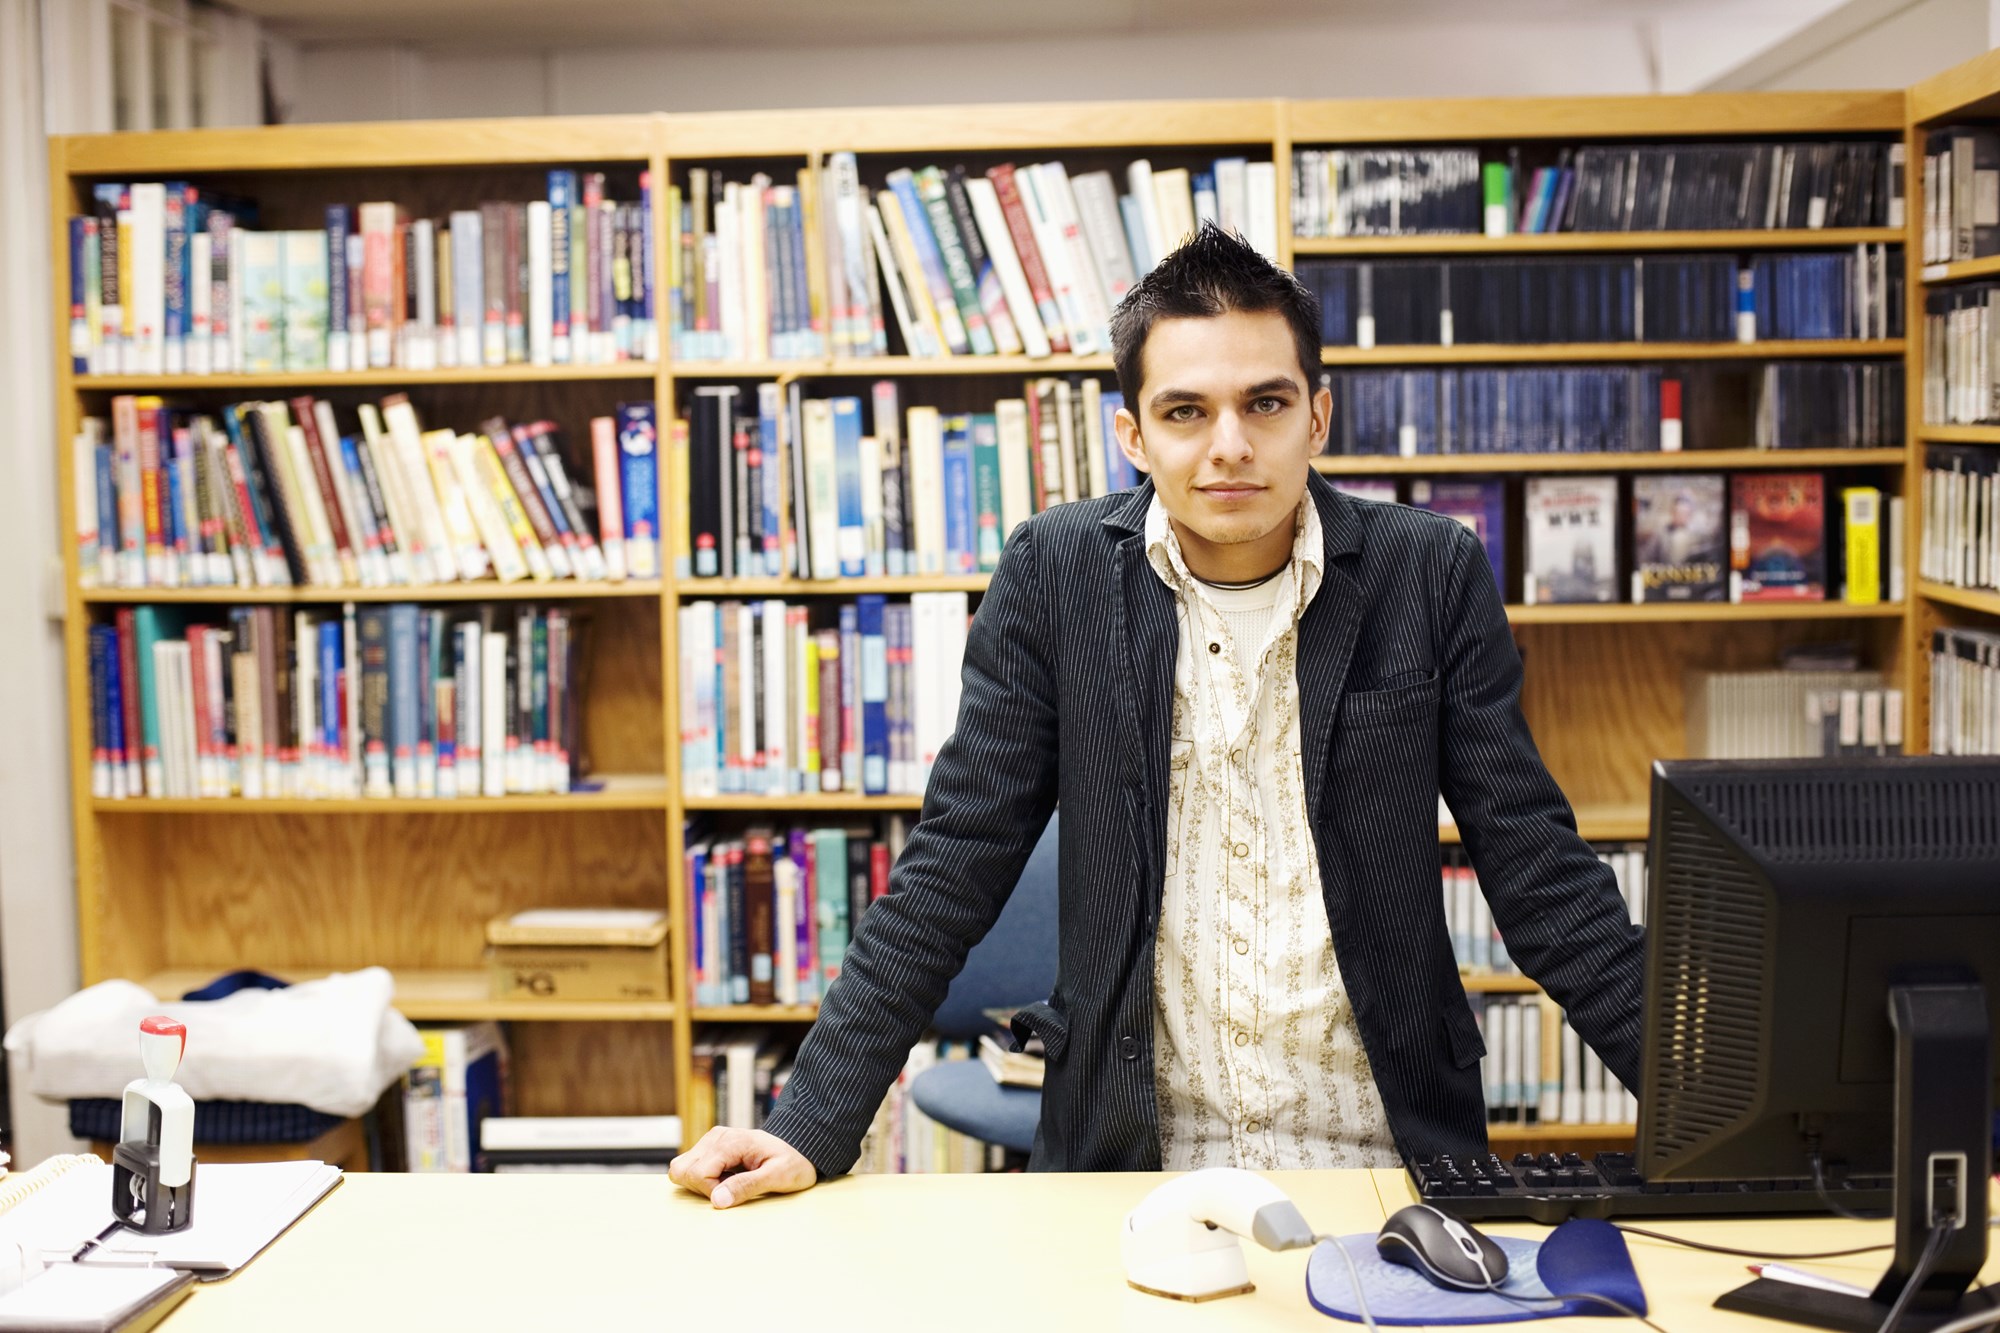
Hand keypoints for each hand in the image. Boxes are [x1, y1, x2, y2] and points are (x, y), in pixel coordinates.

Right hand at [669, 1127, 817, 1208]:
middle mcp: (715, 1137)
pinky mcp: (710, 1148)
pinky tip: (725, 1178)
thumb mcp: (778, 1177)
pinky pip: (690, 1167)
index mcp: (730, 1142)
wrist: (800, 1149)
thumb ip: (747, 1186)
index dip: (711, 1191)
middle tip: (729, 1187)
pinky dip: (702, 1179)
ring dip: (700, 1183)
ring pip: (681, 1169)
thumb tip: (717, 1200)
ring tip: (728, 1182)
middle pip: (682, 1170)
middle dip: (701, 1188)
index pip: (697, 1173)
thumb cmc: (793, 1162)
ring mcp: (711, 1141)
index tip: (733, 1192)